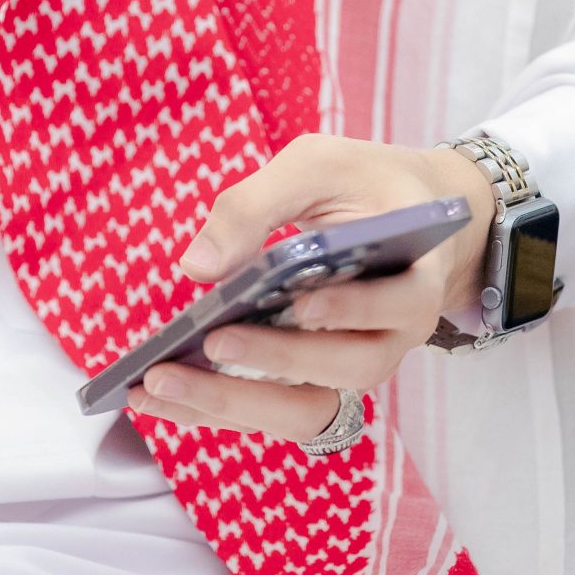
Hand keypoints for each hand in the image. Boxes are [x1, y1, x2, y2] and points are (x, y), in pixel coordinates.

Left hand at [127, 137, 491, 445]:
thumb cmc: (360, 183)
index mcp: (415, 274)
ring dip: (235, 403)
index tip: (302, 304)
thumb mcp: (316, 165)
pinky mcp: (316, 380)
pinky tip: (160, 396)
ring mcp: (354, 364)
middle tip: (214, 343)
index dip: (353, 310)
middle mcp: (393, 335)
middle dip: (279, 360)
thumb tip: (198, 266)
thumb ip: (258, 204)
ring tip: (162, 383)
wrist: (403, 214)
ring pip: (308, 408)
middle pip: (351, 368)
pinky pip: (273, 409)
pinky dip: (216, 408)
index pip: (397, 303)